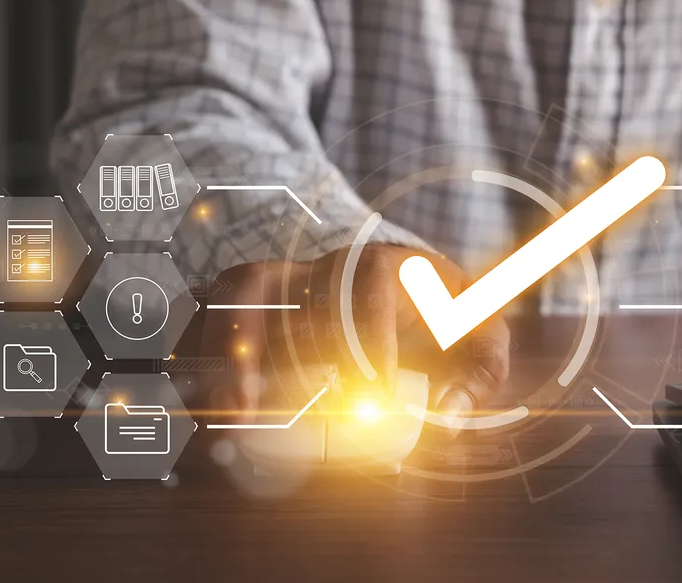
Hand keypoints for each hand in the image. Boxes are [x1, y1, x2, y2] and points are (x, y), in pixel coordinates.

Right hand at [200, 245, 509, 435]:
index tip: (368, 398)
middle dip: (256, 348)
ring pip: (237, 295)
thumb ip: (480, 370)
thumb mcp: (483, 330)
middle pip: (276, 288)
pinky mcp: (270, 295)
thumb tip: (448, 416)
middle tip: (251, 410)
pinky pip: (221, 308)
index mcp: (386, 266)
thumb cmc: (448, 307)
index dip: (365, 345)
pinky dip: (202, 344)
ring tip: (217, 408)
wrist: (421, 274)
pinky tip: (198, 391)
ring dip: (215, 348)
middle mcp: (329, 265)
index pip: (368, 296)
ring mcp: (294, 277)